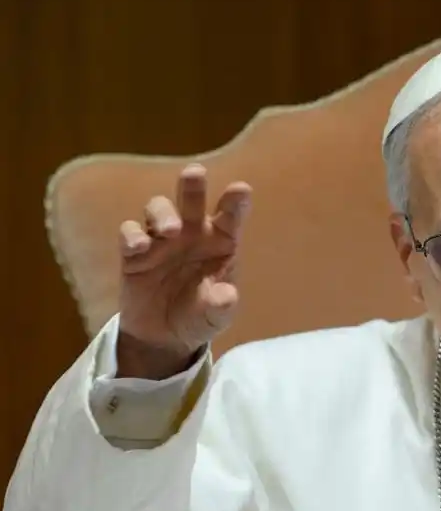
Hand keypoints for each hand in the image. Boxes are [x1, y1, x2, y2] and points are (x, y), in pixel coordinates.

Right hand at [116, 163, 250, 378]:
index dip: (235, 202)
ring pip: (159, 209)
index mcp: (221, 242)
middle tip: (195, 173)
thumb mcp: (216, 317)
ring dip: (163, 213)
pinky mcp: (134, 253)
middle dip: (193, 185)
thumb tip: (227, 296)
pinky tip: (139, 247)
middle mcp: (192, 233)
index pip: (230, 217)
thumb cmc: (200, 316)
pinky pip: (130, 233)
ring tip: (170, 231)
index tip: (241, 189)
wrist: (164, 337)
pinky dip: (132, 235)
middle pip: (192, 200)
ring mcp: (161, 239)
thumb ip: (222, 305)